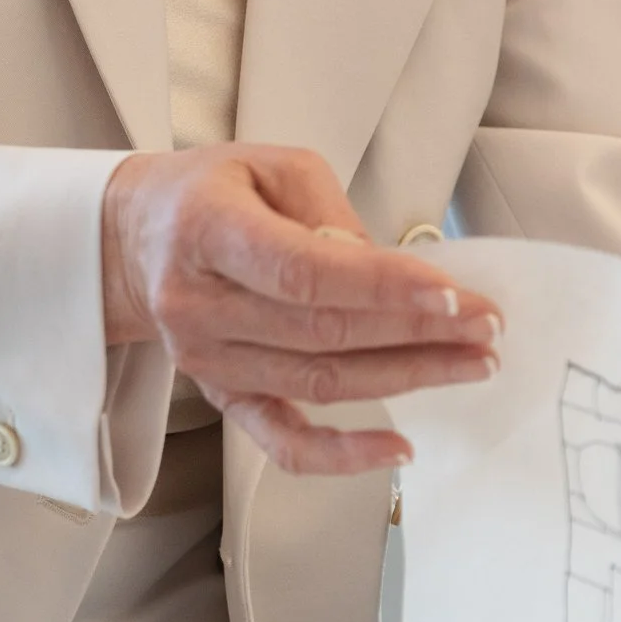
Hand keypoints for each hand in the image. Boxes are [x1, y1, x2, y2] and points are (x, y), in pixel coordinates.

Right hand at [101, 145, 500, 475]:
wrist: (133, 239)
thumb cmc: (211, 193)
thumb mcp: (271, 166)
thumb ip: (330, 213)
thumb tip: (389, 273)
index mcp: (208, 232)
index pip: (305, 273)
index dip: (385, 288)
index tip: (454, 294)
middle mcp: (201, 304)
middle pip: (324, 332)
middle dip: (419, 333)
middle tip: (487, 327)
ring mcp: (209, 360)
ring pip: (319, 383)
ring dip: (406, 379)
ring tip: (472, 364)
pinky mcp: (221, 395)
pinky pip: (282, 441)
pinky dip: (341, 455)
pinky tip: (398, 448)